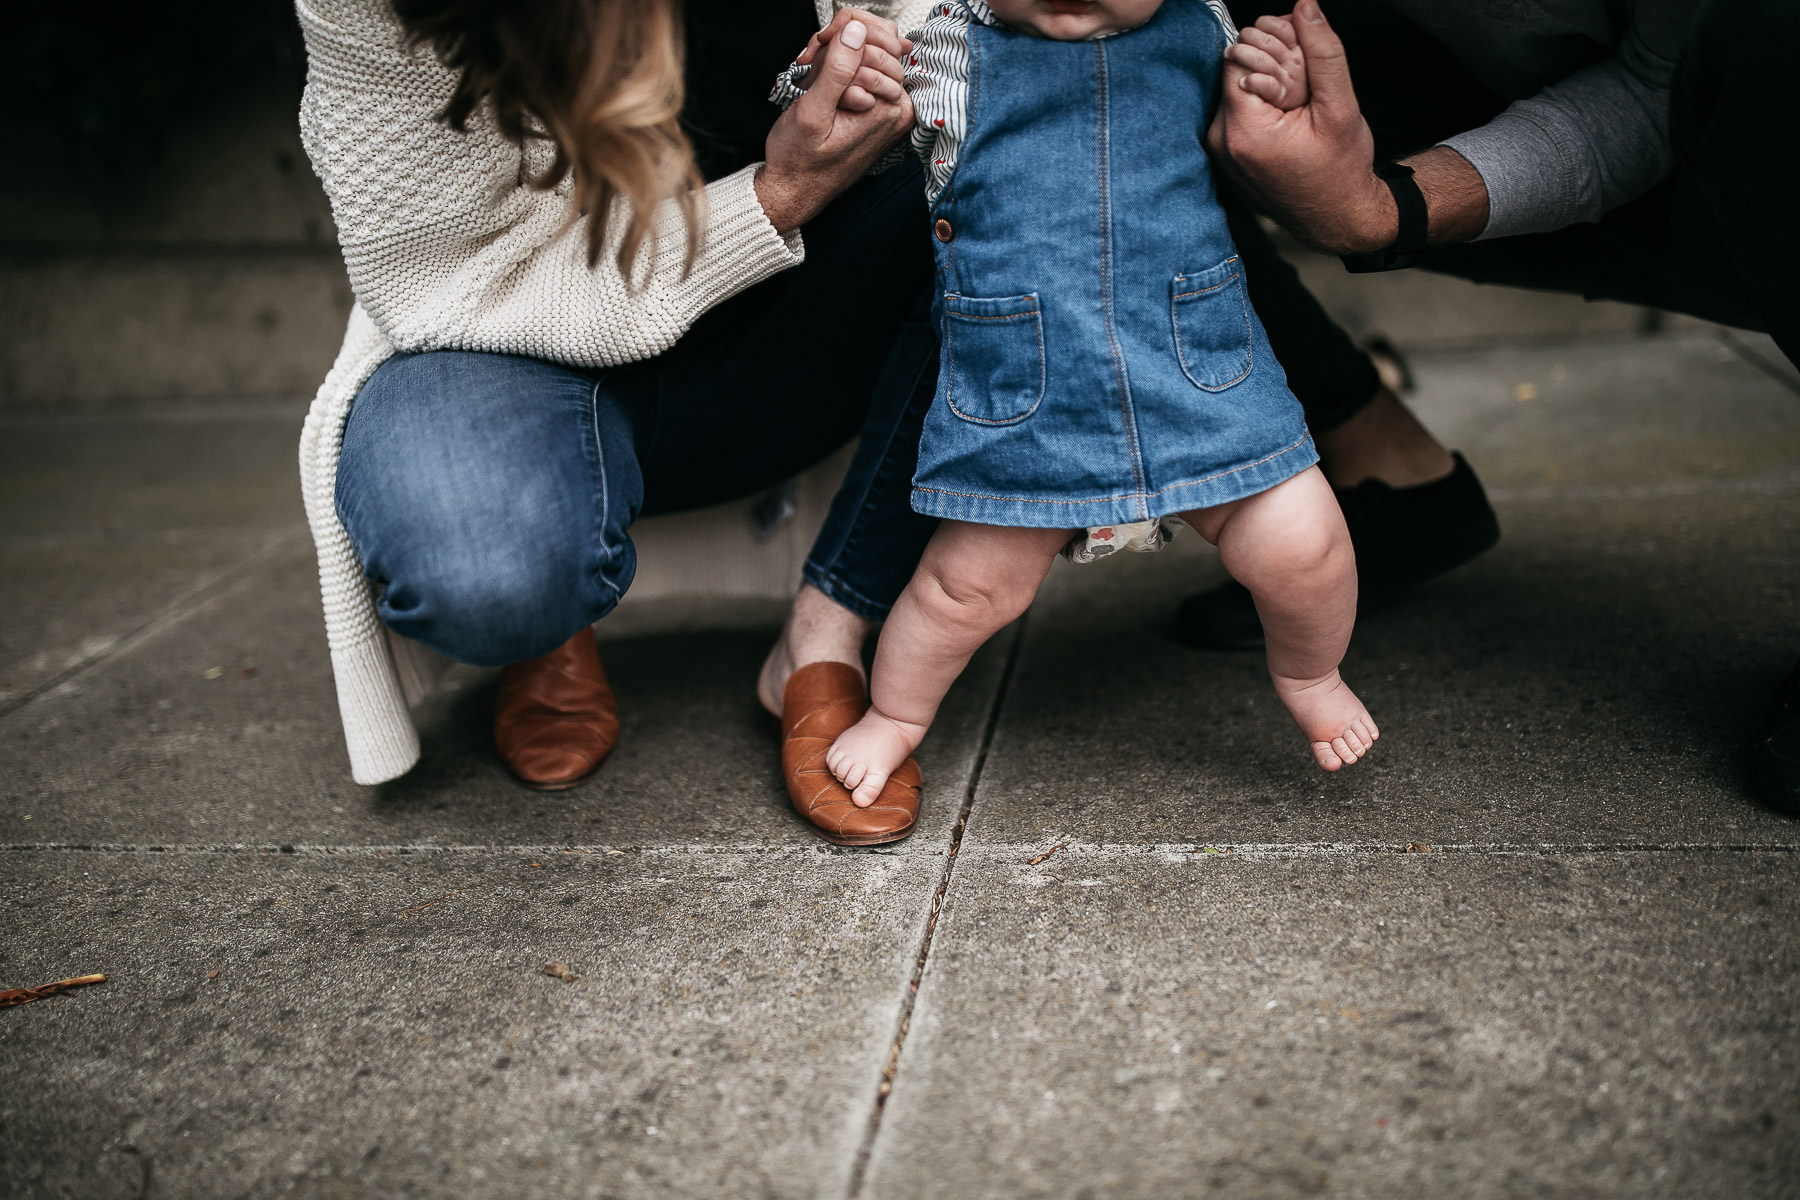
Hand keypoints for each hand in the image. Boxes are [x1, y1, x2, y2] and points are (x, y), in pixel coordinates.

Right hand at [758, 19, 914, 232]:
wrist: (793, 190)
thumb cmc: (799, 160)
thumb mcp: (812, 112)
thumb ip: (836, 70)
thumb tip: (856, 31)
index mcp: (891, 109)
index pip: (882, 41)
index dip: (842, 39)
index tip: (813, 54)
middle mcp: (898, 109)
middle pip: (878, 46)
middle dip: (839, 49)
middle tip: (810, 69)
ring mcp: (889, 110)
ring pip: (867, 57)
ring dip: (835, 60)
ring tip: (811, 82)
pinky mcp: (877, 111)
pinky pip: (863, 74)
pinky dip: (838, 72)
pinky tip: (820, 87)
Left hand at [1207, 0, 1392, 254]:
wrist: (1337, 217)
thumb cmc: (1341, 169)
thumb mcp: (1341, 107)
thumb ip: (1323, 53)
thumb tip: (1305, 8)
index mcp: (1245, 132)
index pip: (1238, 56)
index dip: (1273, 49)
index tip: (1301, 66)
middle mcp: (1222, 142)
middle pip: (1233, 70)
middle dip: (1269, 64)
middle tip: (1304, 87)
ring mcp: (1220, 151)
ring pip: (1234, 88)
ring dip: (1265, 83)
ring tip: (1298, 105)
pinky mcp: (1224, 154)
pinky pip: (1235, 110)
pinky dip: (1260, 104)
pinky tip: (1286, 119)